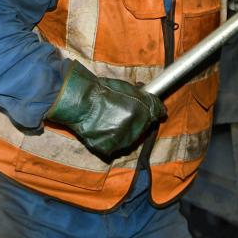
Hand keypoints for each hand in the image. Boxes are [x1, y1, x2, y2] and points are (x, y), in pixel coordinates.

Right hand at [45, 61, 165, 159]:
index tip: (153, 110)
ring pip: (130, 138)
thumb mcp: (127, 88)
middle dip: (138, 121)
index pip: (157, 112)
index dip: (155, 110)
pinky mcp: (109, 149)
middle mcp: (135, 128)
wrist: (80, 102)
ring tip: (111, 121)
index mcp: (142, 111)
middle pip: (144, 127)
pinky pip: (114, 146)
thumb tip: (152, 102)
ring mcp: (122, 140)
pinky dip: (110, 140)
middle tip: (123, 113)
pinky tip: (103, 129)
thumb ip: (143, 98)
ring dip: (125, 132)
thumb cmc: (101, 91)